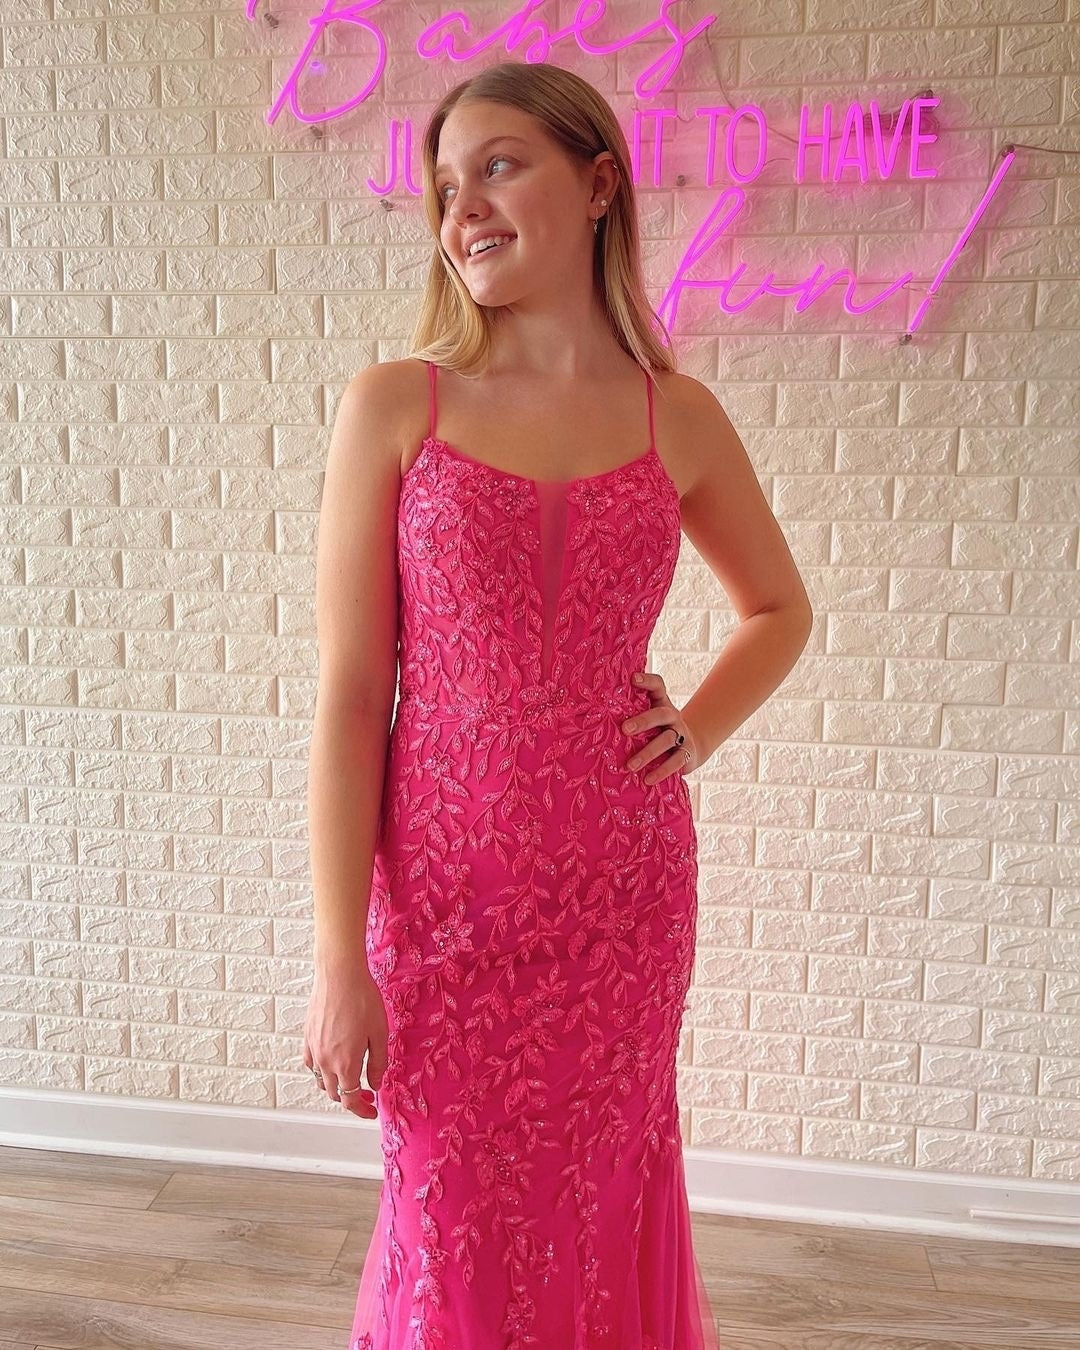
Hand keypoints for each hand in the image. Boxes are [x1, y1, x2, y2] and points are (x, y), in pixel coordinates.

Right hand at [303, 964, 387, 1120]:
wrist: (339, 974)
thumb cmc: (362, 999)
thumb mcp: (379, 1033)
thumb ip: (377, 1063)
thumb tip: (375, 1084)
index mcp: (346, 1063)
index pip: (351, 1101)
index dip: (362, 1111)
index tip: (372, 1111)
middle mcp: (325, 1061)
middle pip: (335, 1094)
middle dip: (352, 1099)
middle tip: (367, 1094)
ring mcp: (313, 1049)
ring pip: (320, 1081)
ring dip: (335, 1087)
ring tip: (350, 1079)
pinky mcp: (307, 1036)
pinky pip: (311, 1063)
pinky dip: (320, 1071)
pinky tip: (331, 1062)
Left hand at [622, 670, 700, 785]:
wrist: (690, 748)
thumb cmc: (657, 732)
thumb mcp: (647, 721)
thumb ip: (628, 715)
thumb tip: (590, 715)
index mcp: (661, 703)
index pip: (657, 686)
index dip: (647, 680)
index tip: (632, 678)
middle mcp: (672, 716)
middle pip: (661, 714)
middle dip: (643, 721)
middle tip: (624, 729)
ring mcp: (681, 734)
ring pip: (667, 740)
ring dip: (648, 753)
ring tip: (630, 766)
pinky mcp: (687, 754)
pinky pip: (676, 762)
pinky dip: (662, 771)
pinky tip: (648, 779)